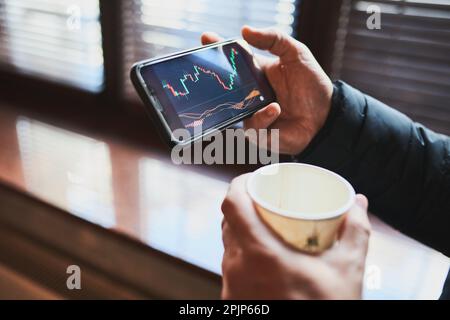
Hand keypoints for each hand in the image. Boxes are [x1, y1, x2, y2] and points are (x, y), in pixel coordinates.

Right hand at [201, 26, 332, 154]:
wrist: (326, 115)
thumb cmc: (311, 85)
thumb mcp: (296, 53)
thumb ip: (273, 39)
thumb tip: (245, 30)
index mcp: (255, 73)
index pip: (231, 60)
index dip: (217, 49)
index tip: (205, 39)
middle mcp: (249, 94)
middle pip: (223, 86)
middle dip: (214, 79)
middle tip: (215, 73)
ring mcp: (251, 113)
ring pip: (233, 109)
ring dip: (245, 103)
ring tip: (272, 102)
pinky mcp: (258, 133)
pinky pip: (251, 126)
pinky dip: (263, 117)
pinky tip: (276, 110)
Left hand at [220, 174, 370, 299]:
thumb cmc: (324, 308)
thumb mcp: (347, 270)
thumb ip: (355, 231)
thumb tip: (359, 203)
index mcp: (258, 253)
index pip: (232, 203)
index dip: (240, 183)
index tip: (257, 178)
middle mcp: (236, 266)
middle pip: (229, 220)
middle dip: (246, 204)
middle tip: (268, 199)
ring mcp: (231, 285)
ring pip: (230, 243)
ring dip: (244, 229)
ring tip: (269, 225)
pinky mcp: (232, 299)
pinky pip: (232, 264)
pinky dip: (244, 252)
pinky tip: (265, 255)